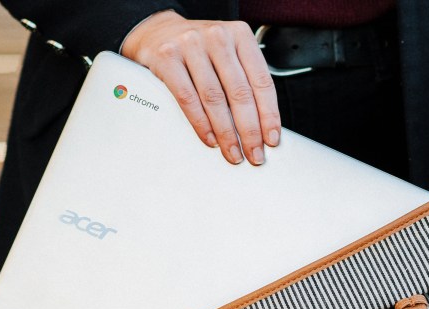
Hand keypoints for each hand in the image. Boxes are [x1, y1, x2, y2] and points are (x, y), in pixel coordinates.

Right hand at [122, 11, 279, 164]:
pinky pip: (187, 97)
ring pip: (214, 98)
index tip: (272, 140)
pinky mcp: (167, 58)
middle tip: (254, 155)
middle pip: (240, 92)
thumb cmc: (199, 51)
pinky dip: (200, 123)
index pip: (262, 81)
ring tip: (233, 153)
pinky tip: (210, 139)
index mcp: (240, 35)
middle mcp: (218, 37)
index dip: (269, 115)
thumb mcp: (227, 55)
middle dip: (250, 130)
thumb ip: (244, 80)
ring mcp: (191, 45)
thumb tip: (261, 126)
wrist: (157, 33)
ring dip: (226, 132)